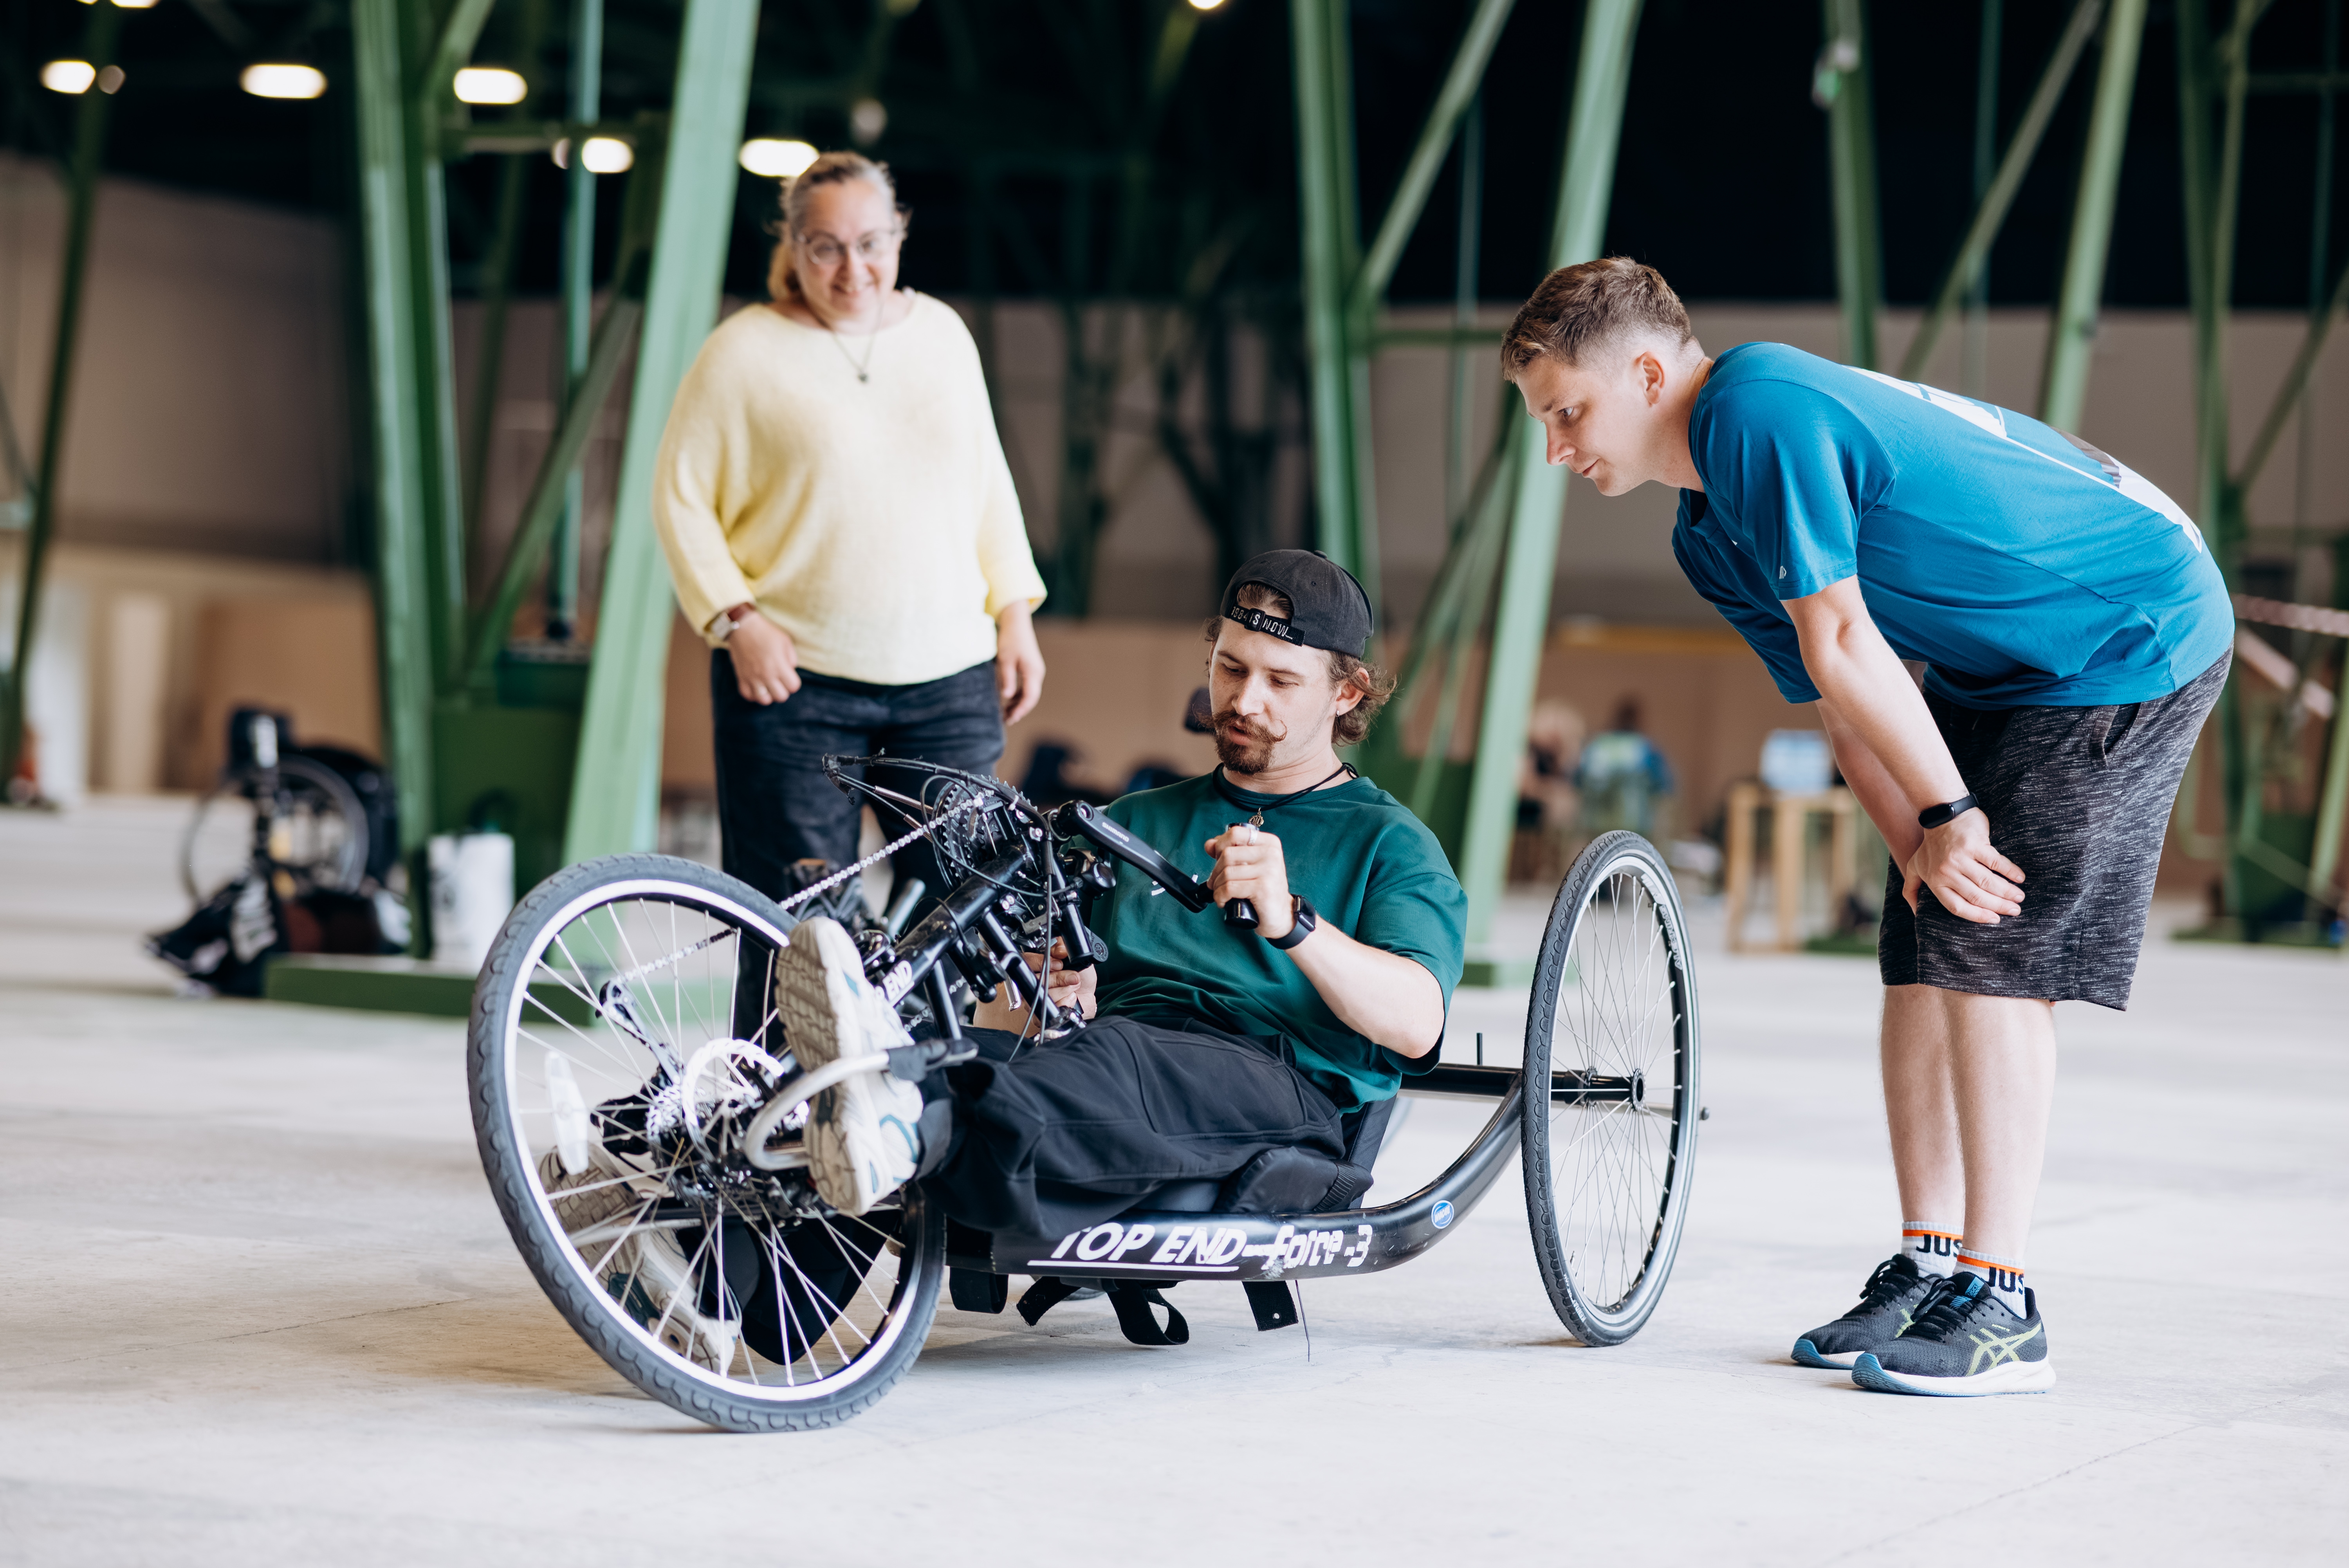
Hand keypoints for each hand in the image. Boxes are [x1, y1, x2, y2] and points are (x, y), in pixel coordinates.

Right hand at [728, 611, 801, 705]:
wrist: (743, 628)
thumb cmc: (766, 633)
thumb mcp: (786, 642)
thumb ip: (791, 658)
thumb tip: (790, 670)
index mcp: (779, 666)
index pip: (793, 687)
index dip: (793, 682)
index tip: (789, 676)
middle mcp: (766, 675)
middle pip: (780, 697)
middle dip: (783, 690)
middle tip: (779, 681)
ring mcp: (752, 678)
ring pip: (764, 700)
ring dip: (768, 694)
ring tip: (768, 685)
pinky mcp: (741, 677)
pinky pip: (748, 695)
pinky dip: (753, 694)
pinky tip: (756, 686)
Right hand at [971, 940, 1094, 1029]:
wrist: (1087, 996)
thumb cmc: (1080, 977)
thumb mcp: (1076, 958)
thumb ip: (1066, 948)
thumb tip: (1059, 949)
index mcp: (1037, 965)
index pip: (1027, 960)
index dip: (1042, 962)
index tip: (1058, 963)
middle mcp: (1033, 982)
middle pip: (1037, 979)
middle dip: (1059, 977)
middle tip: (1072, 977)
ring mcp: (1035, 999)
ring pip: (1044, 994)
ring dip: (1064, 990)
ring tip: (1072, 988)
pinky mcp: (1041, 1014)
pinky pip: (1049, 1009)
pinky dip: (1065, 1003)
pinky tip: (1070, 999)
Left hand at [995, 602, 1045, 724]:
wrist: (1016, 623)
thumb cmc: (1010, 639)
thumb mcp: (1004, 659)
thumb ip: (1006, 679)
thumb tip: (1006, 697)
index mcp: (1033, 672)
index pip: (1029, 698)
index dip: (1020, 711)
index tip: (1010, 719)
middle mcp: (1037, 673)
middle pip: (1031, 698)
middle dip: (1019, 710)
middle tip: (1005, 721)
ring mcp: (1035, 671)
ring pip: (1028, 693)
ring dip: (1018, 703)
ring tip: (1005, 713)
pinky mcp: (1030, 668)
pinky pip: (1026, 686)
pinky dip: (1018, 695)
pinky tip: (1008, 699)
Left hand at [1204, 821, 1294, 939]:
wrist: (1280, 915)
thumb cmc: (1263, 890)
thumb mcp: (1249, 866)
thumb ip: (1230, 851)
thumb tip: (1209, 844)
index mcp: (1269, 843)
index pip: (1236, 833)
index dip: (1220, 845)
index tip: (1217, 858)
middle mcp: (1271, 854)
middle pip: (1227, 854)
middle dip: (1216, 871)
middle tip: (1216, 883)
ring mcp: (1268, 870)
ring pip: (1226, 872)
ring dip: (1217, 886)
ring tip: (1221, 894)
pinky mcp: (1262, 888)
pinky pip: (1229, 888)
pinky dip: (1220, 896)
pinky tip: (1224, 901)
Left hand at [1903, 809, 2024, 924]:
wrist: (1941, 814)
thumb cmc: (1930, 845)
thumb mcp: (1914, 867)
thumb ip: (1912, 889)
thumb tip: (1915, 912)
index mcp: (1934, 881)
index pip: (1957, 907)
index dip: (1977, 916)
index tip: (1995, 920)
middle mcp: (1946, 872)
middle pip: (1976, 897)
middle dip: (1999, 906)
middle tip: (2015, 910)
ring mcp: (1960, 858)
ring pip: (1988, 882)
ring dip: (2007, 892)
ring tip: (2019, 897)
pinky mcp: (1974, 845)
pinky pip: (1996, 863)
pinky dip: (2010, 871)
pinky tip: (2019, 878)